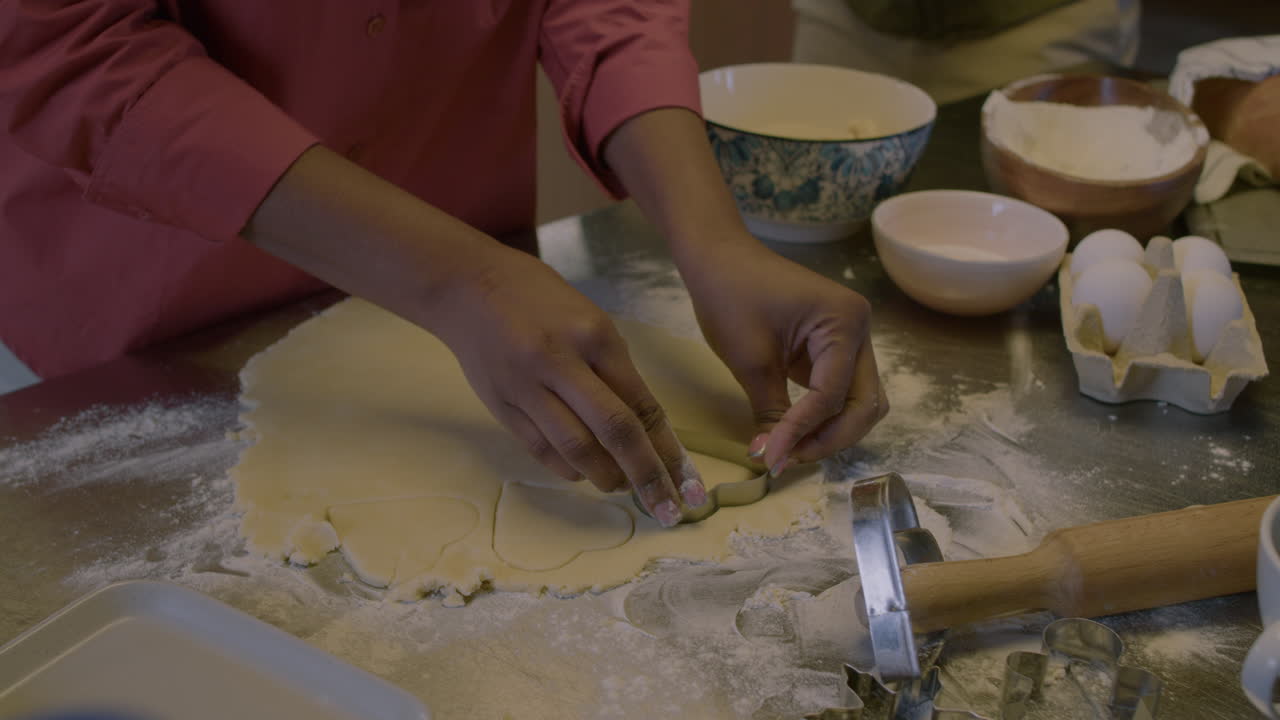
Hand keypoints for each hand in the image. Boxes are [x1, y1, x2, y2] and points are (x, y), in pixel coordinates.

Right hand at [424, 246, 706, 526]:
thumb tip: (646, 429)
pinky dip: (568, 469)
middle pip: (613, 431)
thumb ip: (614, 370)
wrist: (467, 286)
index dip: (668, 448)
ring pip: (575, 449)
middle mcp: (561, 363)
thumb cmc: (540, 298)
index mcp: (594, 336)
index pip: (640, 403)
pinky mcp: (500, 406)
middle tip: (666, 508)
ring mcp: (526, 387)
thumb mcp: (590, 319)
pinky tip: (585, 473)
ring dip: (606, 477)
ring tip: (623, 487)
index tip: (686, 481)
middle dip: (646, 475)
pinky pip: (540, 450)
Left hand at [682, 237, 886, 473]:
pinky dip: (822, 417)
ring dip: (830, 432)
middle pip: (864, 404)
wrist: (719, 260)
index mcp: (844, 322)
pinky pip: (841, 392)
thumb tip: (772, 460)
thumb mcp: (750, 360)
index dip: (803, 432)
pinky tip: (792, 435)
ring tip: (788, 450)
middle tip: (787, 460)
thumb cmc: (731, 297)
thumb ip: (770, 412)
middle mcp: (860, 330)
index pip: (832, 394)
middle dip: (830, 438)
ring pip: (859, 402)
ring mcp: (851, 340)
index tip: (771, 459)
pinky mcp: (835, 350)